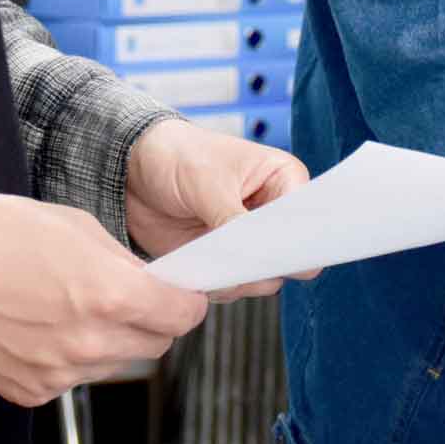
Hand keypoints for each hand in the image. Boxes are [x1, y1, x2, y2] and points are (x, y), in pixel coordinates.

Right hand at [0, 194, 208, 407]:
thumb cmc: (3, 234)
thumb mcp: (81, 227)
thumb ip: (125, 264)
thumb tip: (153, 286)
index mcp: (113, 295)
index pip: (182, 316)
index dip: (186, 302)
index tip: (181, 296)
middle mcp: (92, 343)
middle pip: (155, 345)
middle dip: (151, 321)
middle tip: (129, 300)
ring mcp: (61, 372)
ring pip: (114, 364)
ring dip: (109, 342)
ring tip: (70, 308)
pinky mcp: (32, 391)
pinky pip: (71, 379)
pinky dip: (68, 359)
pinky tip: (41, 328)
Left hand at [123, 118, 314, 297]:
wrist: (133, 172)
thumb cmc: (177, 156)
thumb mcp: (207, 182)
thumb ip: (232, 219)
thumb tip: (250, 255)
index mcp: (283, 180)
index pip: (310, 216)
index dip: (300, 237)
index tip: (276, 249)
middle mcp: (272, 215)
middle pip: (292, 257)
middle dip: (266, 264)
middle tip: (237, 259)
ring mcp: (248, 242)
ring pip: (263, 279)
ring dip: (238, 279)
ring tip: (208, 260)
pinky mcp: (223, 262)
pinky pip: (233, 287)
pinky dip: (216, 286)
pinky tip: (196, 269)